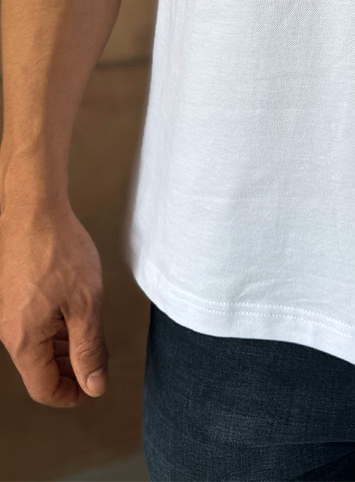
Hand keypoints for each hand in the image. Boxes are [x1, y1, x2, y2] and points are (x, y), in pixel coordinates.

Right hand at [0, 199, 107, 406]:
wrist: (33, 209)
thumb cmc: (58, 250)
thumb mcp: (86, 303)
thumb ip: (90, 348)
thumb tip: (94, 385)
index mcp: (24, 339)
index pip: (44, 388)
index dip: (71, 394)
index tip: (93, 387)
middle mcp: (8, 330)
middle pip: (38, 368)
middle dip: (69, 370)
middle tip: (96, 362)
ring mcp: (6, 311)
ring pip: (35, 346)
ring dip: (62, 348)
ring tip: (89, 336)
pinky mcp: (9, 294)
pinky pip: (30, 324)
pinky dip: (52, 328)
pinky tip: (73, 313)